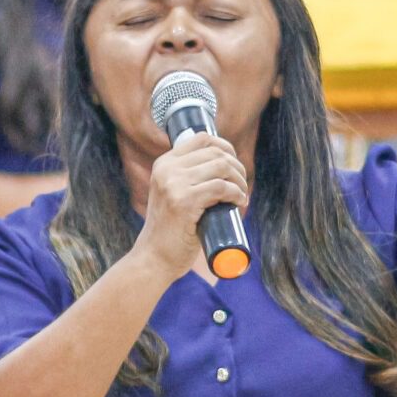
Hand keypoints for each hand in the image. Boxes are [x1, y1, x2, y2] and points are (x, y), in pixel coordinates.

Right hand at [131, 131, 247, 273]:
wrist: (154, 258)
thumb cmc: (170, 231)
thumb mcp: (171, 194)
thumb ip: (186, 178)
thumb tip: (223, 165)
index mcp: (164, 164)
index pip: (202, 138)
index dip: (226, 147)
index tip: (235, 165)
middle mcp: (167, 169)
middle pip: (216, 152)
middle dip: (237, 167)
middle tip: (242, 186)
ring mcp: (174, 184)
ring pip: (221, 167)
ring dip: (239, 180)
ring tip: (241, 195)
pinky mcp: (184, 201)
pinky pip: (220, 187)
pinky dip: (236, 193)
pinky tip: (239, 202)